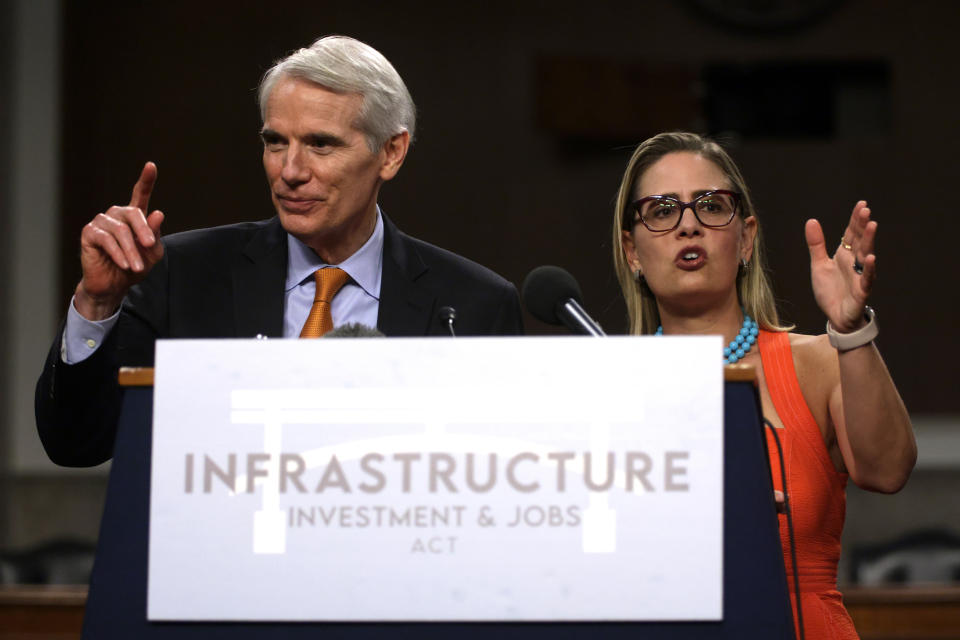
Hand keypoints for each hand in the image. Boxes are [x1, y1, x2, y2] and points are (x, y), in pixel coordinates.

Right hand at [75, 162, 164, 319]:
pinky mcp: (89, 233)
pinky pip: (107, 240)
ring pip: (120, 231)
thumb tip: (158, 213)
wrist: (113, 285)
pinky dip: (118, 253)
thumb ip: (155, 234)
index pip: (140, 195)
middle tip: (150, 246)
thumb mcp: (151, 253)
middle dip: (144, 230)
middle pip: (133, 213)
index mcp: (134, 217)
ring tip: (137, 267)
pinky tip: (124, 264)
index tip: (151, 165)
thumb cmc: (134, 267)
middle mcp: (116, 215)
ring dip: (132, 250)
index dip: (146, 180)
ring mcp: (101, 222)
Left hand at [805, 201, 876, 332]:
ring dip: (868, 241)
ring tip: (872, 225)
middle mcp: (854, 263)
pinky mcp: (861, 291)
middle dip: (862, 226)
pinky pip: (866, 278)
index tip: (861, 204)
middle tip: (865, 210)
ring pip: (865, 255)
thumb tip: (811, 220)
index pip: (851, 234)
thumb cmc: (831, 291)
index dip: (855, 220)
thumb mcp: (819, 265)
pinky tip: (870, 257)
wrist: (836, 317)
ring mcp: (859, 276)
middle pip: (859, 241)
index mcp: (844, 255)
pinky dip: (868, 268)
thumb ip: (816, 244)